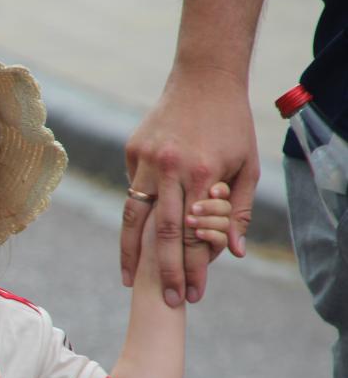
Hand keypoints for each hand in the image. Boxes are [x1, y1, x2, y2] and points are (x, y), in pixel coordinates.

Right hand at [122, 65, 257, 304]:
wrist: (204, 78)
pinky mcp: (132, 151)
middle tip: (165, 300)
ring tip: (130, 279)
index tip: (191, 294)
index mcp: (200, 174)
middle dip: (163, 271)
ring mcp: (146, 160)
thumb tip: (233, 253)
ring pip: (133, 216)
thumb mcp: (246, 166)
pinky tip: (135, 237)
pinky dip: (135, 215)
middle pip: (162, 233)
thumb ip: (237, 211)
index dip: (192, 268)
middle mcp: (169, 169)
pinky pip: (133, 190)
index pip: (193, 234)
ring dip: (131, 253)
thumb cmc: (231, 124)